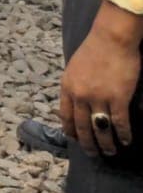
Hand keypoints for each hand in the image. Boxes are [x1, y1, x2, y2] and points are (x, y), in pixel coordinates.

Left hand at [60, 2, 142, 156]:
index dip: (70, 131)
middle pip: (81, 127)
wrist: (111, 38)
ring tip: (111, 152)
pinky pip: (119, 122)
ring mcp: (98, 98)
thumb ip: (74, 86)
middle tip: (93, 154)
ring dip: (105, 143)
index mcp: (67, 88)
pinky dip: (123, 134)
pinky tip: (127, 141)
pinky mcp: (118, 98)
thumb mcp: (74, 69)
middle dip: (87, 144)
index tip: (75, 139)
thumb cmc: (95, 50)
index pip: (64, 116)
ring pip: (99, 129)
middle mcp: (79, 96)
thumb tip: (76, 102)